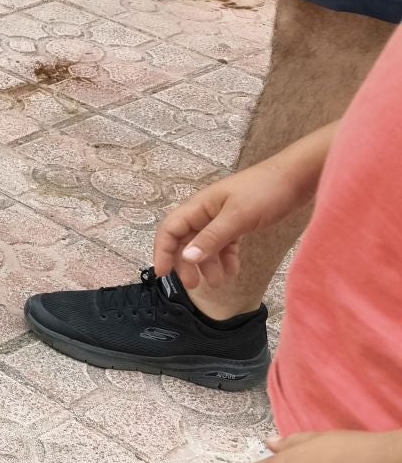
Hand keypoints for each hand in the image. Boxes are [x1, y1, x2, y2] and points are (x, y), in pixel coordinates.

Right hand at [153, 158, 308, 289]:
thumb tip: (187, 258)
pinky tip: (234, 271)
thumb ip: (212, 238)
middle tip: (194, 285)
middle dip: (186, 263)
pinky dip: (226, 258)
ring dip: (208, 264)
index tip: (164, 274)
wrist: (298, 177)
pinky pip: (224, 244)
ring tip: (220, 283)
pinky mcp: (239, 222)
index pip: (170, 229)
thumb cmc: (266, 191)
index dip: (163, 251)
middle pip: (185, 240)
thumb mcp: (238, 216)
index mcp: (199, 206)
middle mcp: (206, 212)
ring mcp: (222, 217)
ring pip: (206, 244)